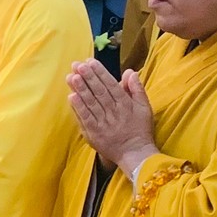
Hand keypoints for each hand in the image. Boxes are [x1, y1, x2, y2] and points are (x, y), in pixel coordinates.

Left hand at [66, 59, 157, 174]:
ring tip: (71, 77)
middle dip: (88, 77)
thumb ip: (137, 89)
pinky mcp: (94, 134)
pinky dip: (78, 108)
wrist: (136, 154)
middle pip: (99, 92)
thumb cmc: (140, 129)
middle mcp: (114, 113)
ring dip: (80, 89)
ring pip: (91, 103)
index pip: (111, 85)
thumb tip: (129, 71)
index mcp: (125, 104)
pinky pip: (86, 119)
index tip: (90, 62)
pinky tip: (71, 97)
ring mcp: (103, 124)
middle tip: (77, 65)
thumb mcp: (145, 107)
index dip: (100, 73)